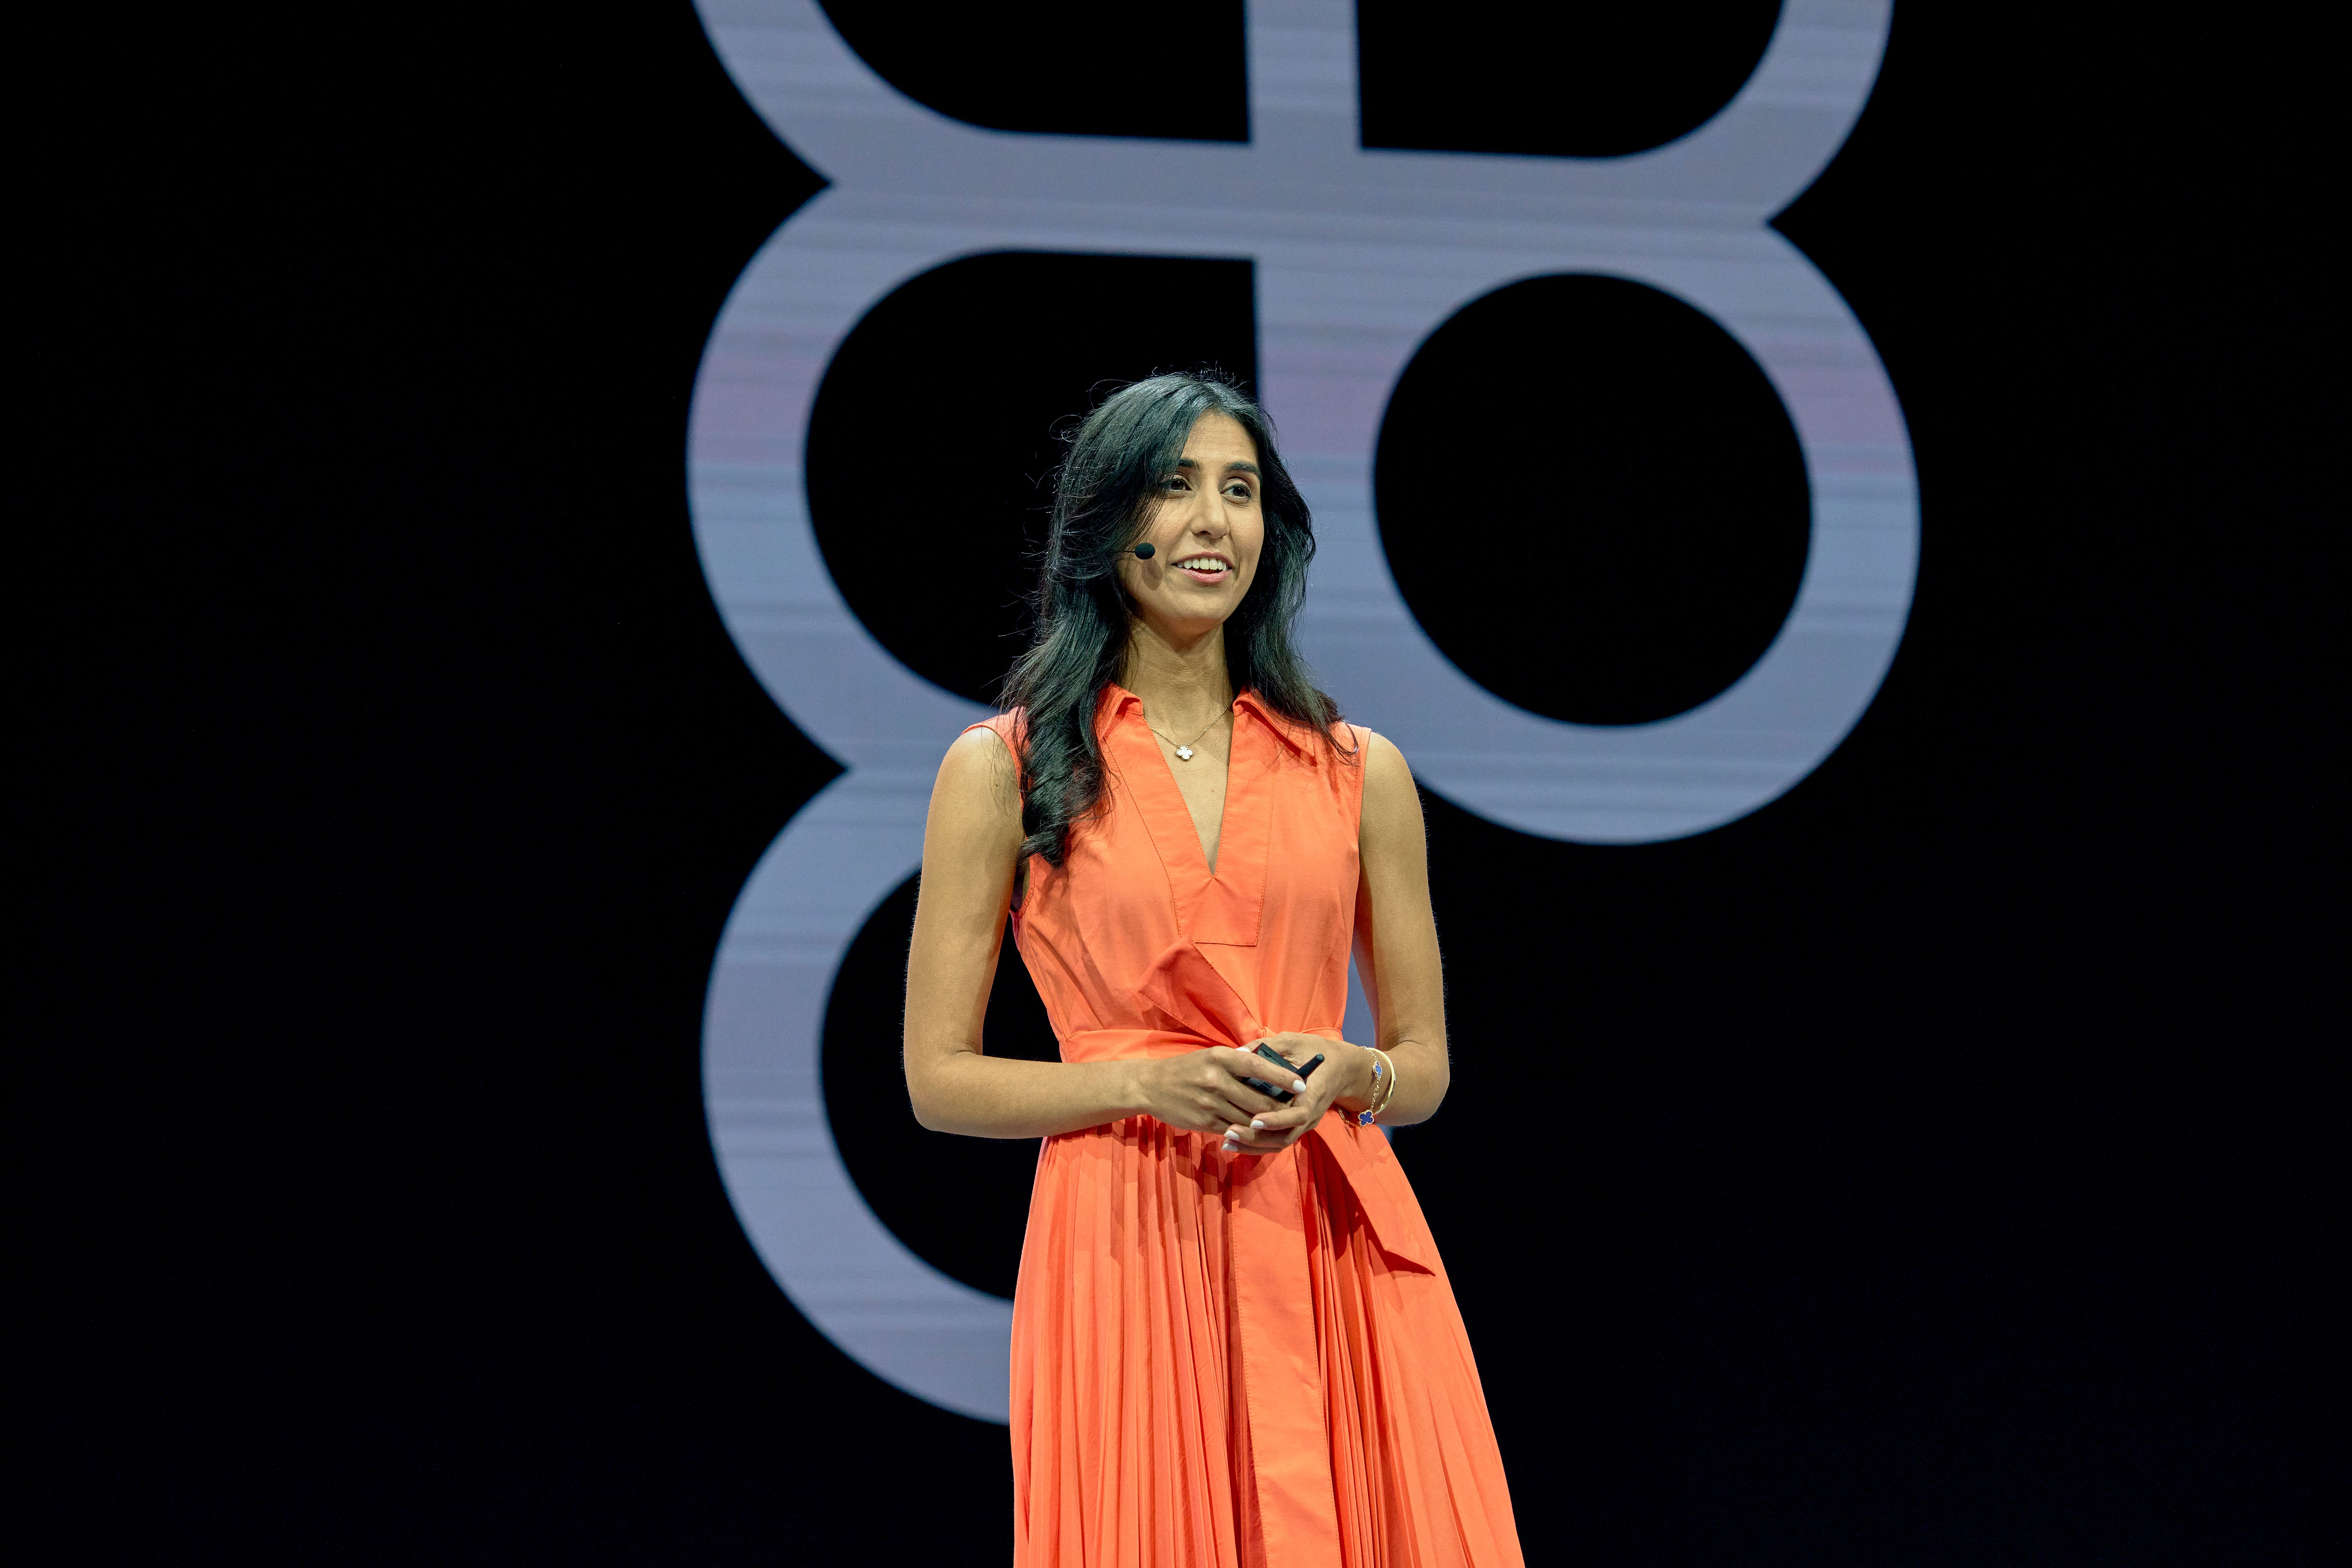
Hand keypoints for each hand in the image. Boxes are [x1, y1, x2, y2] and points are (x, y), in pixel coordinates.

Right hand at [1130, 1047, 1289, 1136]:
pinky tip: (1259, 1132)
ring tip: (1284, 1123)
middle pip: (1259, 1100)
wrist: (1151, 1086)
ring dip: (1268, 1124)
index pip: (1259, 1067)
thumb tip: (1269, 1066)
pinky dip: (1248, 1132)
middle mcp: (1217, 1080)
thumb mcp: (1211, 1057)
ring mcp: (1210, 1104)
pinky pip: (1234, 1130)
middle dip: (1281, 1107)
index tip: (1302, 1083)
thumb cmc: (1187, 1069)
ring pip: (1249, 1119)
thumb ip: (1237, 1062)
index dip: (1283, 1077)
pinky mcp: (1204, 1122)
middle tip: (1297, 1109)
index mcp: (1221, 1058)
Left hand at [1216, 1033, 1371, 1153]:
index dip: (1277, 1120)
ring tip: (1227, 1141)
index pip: (1298, 1115)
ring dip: (1254, 1145)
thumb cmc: (1315, 1050)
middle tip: (1230, 1132)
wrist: (1340, 1067)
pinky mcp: (1296, 1126)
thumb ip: (1269, 1046)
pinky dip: (1258, 1145)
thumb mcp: (1294, 1042)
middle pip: (1286, 1136)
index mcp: (1314, 1094)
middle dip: (1257, 1137)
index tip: (1254, 1120)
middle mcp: (1311, 1114)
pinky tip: (1236, 1143)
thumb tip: (1238, 1052)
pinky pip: (1278, 1141)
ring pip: (1280, 1142)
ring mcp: (1305, 1123)